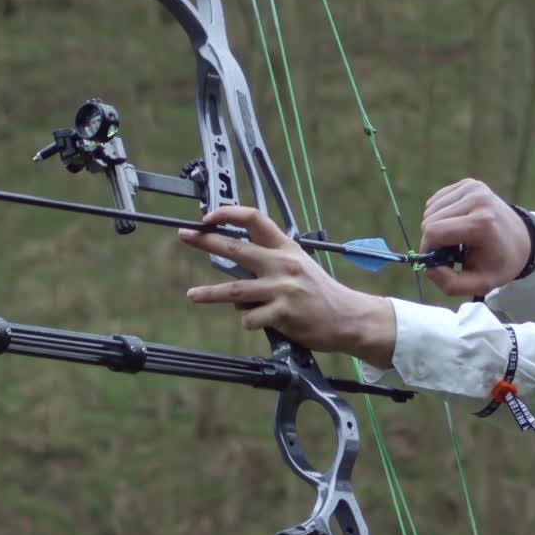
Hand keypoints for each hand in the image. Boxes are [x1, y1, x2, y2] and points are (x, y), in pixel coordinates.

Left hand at [177, 206, 396, 367]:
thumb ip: (271, 261)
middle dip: (206, 241)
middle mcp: (283, 264)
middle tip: (186, 236)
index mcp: (287, 248)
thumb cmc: (320, 294)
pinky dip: (249, 320)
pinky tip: (259, 321)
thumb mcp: (300, 266)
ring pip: (234, 290)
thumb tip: (236, 263)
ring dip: (209, 294)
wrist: (348, 318)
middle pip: (237, 248)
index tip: (209, 217)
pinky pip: (250, 317)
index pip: (255, 219)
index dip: (229, 213)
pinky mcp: (283, 313)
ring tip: (193, 295)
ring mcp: (283, 289)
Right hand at [420, 178, 534, 296]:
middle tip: (452, 252)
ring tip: (457, 239)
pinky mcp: (468, 183)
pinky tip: (457, 225)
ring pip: (430, 210)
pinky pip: (437, 201)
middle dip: (433, 241)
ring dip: (436, 228)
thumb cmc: (499, 264)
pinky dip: (441, 216)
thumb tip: (427, 267)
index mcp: (481, 222)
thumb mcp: (480, 284)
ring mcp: (473, 187)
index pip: (434, 232)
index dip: (429, 249)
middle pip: (429, 221)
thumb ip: (449, 283)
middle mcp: (477, 199)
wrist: (521, 241)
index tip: (440, 261)